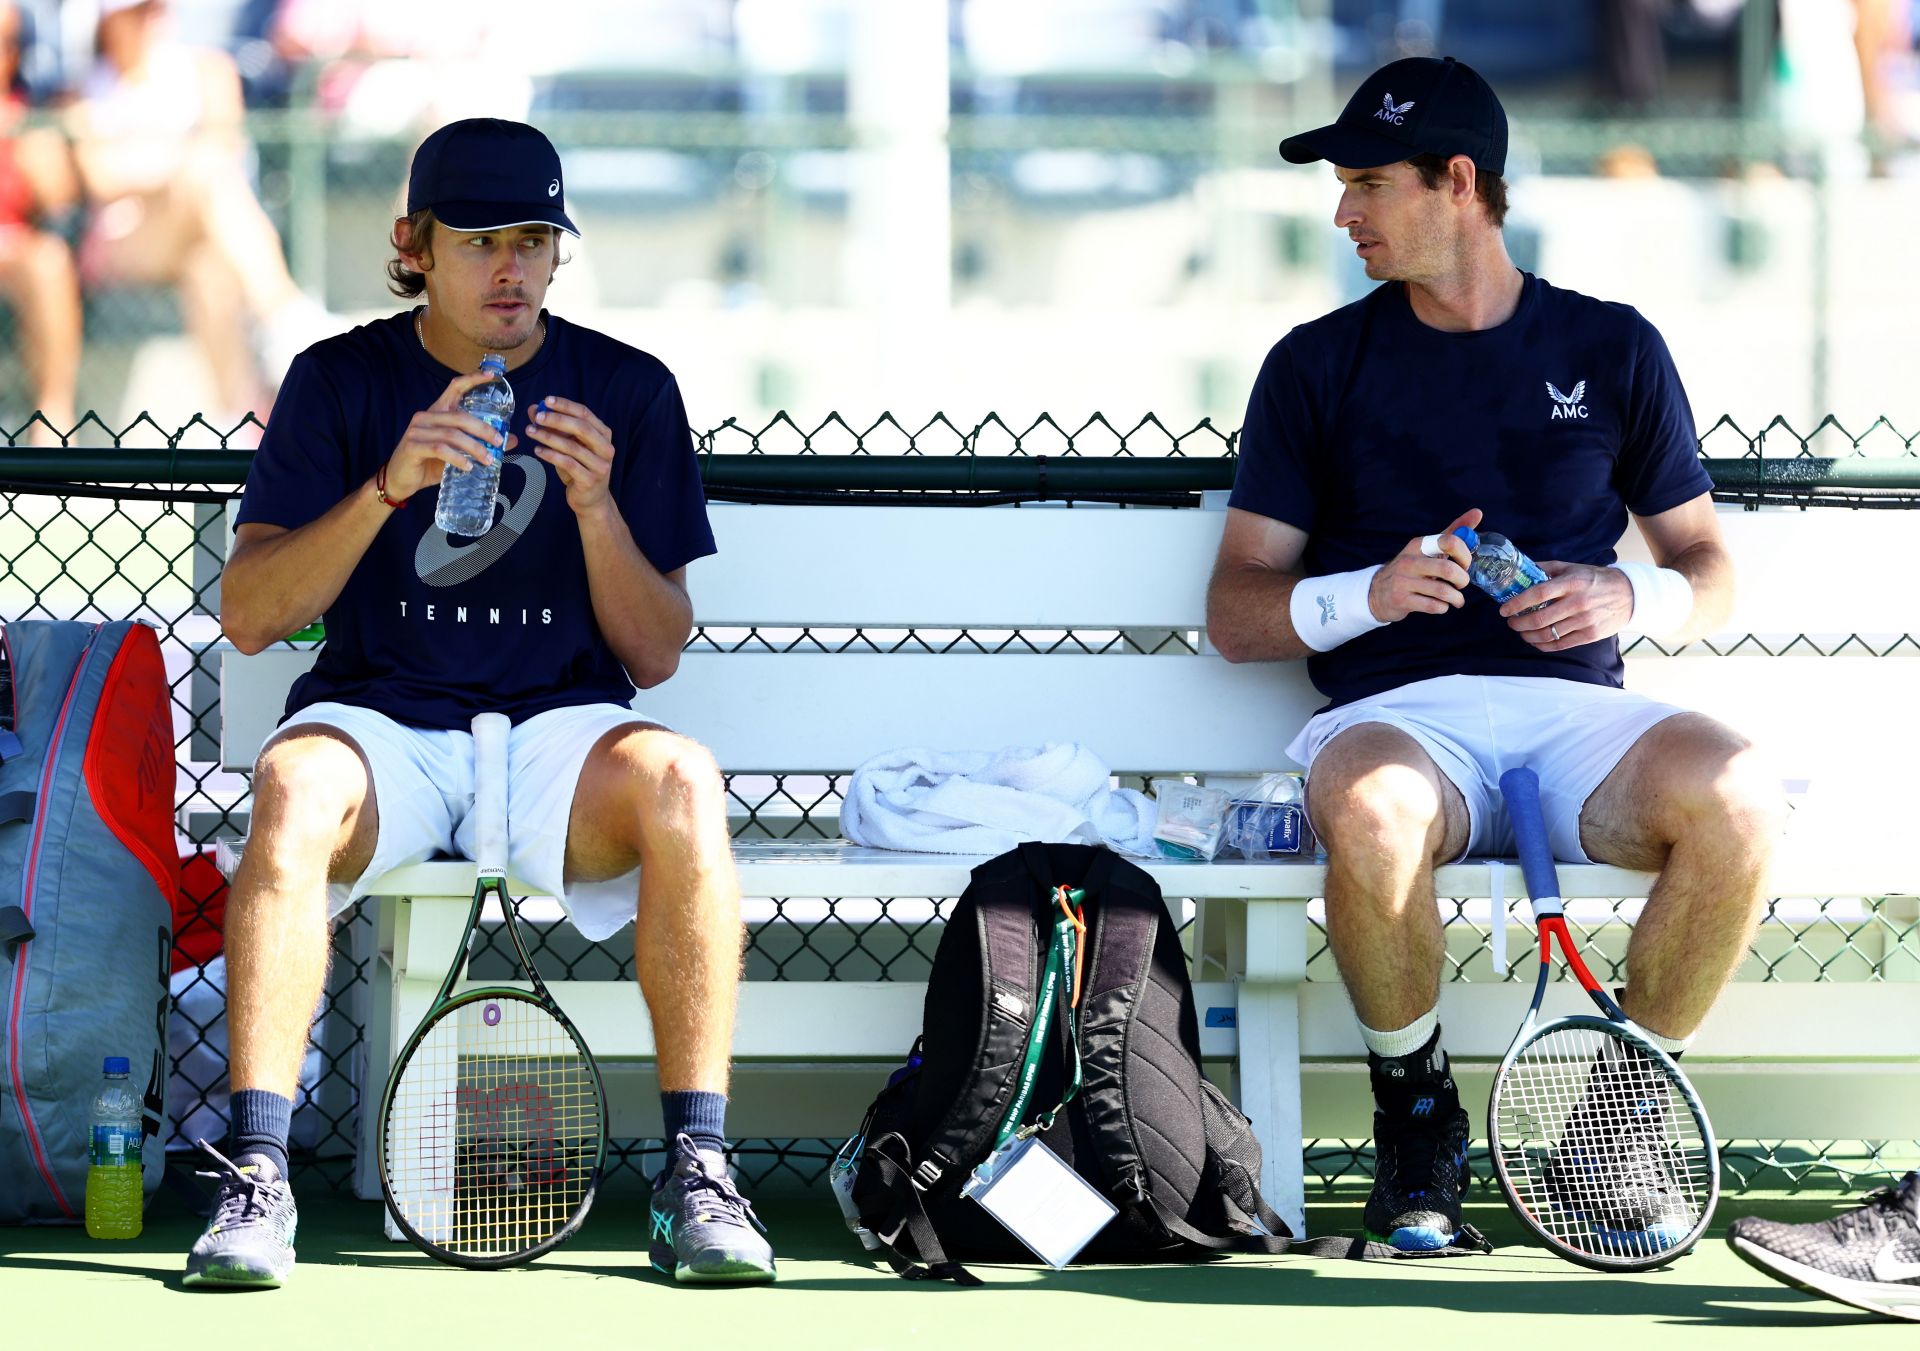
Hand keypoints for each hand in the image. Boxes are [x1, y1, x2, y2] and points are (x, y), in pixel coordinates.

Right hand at [378, 371, 518, 502]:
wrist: (401, 480)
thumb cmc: (429, 464)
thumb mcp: (457, 452)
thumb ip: (479, 444)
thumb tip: (511, 440)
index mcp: (437, 412)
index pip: (455, 387)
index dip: (473, 379)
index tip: (492, 375)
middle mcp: (426, 416)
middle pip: (460, 416)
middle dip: (483, 429)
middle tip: (499, 442)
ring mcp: (417, 430)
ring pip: (452, 434)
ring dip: (474, 447)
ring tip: (488, 460)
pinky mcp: (413, 446)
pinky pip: (440, 449)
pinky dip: (457, 458)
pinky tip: (468, 466)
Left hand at [525, 397, 614, 515]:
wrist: (591, 500)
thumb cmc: (579, 469)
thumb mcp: (567, 445)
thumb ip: (553, 427)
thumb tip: (534, 408)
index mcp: (603, 435)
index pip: (585, 413)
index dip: (565, 405)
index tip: (546, 401)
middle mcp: (606, 448)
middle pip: (581, 427)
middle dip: (557, 419)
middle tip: (537, 417)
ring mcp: (600, 465)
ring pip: (572, 446)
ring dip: (549, 437)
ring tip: (531, 432)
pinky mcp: (590, 480)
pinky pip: (567, 463)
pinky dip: (550, 455)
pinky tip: (538, 450)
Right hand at [1368, 507, 1480, 621]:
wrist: (1378, 592)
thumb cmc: (1411, 569)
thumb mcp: (1428, 549)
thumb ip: (1453, 532)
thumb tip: (1478, 513)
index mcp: (1418, 545)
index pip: (1449, 542)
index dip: (1465, 554)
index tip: (1465, 564)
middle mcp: (1409, 561)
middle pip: (1448, 570)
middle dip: (1462, 580)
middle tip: (1461, 584)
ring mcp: (1403, 581)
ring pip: (1443, 592)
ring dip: (1456, 598)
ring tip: (1456, 599)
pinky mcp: (1401, 600)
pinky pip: (1433, 606)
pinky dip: (1443, 608)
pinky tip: (1441, 605)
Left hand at [1499, 561, 1634, 649]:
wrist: (1629, 594)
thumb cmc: (1595, 579)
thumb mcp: (1572, 567)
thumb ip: (1547, 569)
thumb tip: (1521, 571)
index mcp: (1571, 583)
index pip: (1538, 593)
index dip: (1517, 603)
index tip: (1504, 609)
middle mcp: (1578, 602)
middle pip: (1539, 619)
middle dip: (1518, 623)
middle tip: (1511, 621)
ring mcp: (1585, 620)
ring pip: (1548, 634)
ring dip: (1528, 635)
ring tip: (1521, 631)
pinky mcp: (1590, 635)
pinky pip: (1560, 645)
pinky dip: (1543, 645)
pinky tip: (1535, 640)